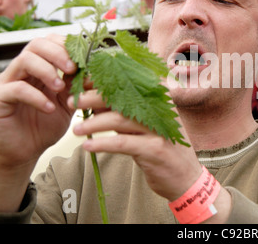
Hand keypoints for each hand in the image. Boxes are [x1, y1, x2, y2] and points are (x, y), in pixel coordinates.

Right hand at [0, 34, 75, 211]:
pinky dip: (37, 96)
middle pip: (36, 44)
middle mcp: (22, 72)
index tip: (82, 59)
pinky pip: (17, 89)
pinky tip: (49, 108)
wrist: (25, 152)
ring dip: (47, 71)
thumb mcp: (67, 104)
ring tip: (60, 88)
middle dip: (58, 53)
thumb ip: (77, 87)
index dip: (66, 46)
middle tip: (72, 68)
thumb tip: (94, 72)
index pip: (49, 42)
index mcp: (39, 69)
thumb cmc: (44, 127)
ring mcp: (8, 83)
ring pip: (25, 60)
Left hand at [70, 90, 231, 222]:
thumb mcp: (144, 125)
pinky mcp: (155, 149)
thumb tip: (92, 100)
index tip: (80, 83)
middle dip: (93, 97)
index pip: (126, 82)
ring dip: (94, 123)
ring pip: (119, 119)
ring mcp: (159, 129)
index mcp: (158, 98)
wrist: (186, 176)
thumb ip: (123, 112)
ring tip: (76, 129)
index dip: (101, 81)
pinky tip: (88, 146)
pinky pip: (123, 143)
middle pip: (122, 96)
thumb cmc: (161, 147)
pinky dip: (103, 144)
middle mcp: (160, 109)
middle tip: (72, 101)